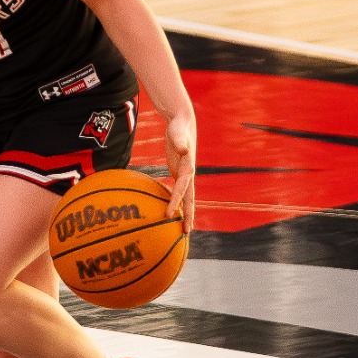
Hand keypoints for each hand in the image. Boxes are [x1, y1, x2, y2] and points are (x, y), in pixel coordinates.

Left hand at [161, 113, 196, 233]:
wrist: (182, 124)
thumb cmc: (179, 128)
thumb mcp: (177, 133)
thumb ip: (180, 142)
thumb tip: (184, 150)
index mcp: (188, 169)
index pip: (182, 189)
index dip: (175, 202)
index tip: (168, 214)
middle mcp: (187, 175)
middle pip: (189, 199)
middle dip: (188, 216)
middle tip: (185, 233)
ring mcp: (183, 175)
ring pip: (184, 198)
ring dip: (183, 213)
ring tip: (183, 229)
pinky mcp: (177, 173)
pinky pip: (176, 191)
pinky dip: (174, 201)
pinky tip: (169, 212)